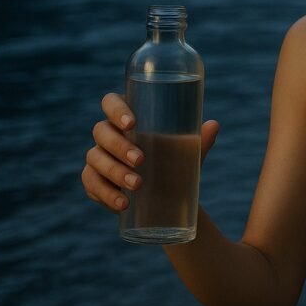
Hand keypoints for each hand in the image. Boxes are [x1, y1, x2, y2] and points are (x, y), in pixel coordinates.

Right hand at [81, 91, 219, 211]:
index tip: (132, 124)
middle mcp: (107, 134)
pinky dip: (106, 194)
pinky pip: (91, 184)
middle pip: (101, 131)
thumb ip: (200, 140)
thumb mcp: (188, 152)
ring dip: (114, 172)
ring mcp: (97, 157)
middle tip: (141, 160)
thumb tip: (214, 125)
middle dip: (119, 146)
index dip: (116, 110)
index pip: (111, 102)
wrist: (169, 196)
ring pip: (95, 158)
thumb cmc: (174, 162)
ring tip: (137, 186)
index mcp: (126, 116)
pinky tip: (123, 203)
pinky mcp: (93, 181)